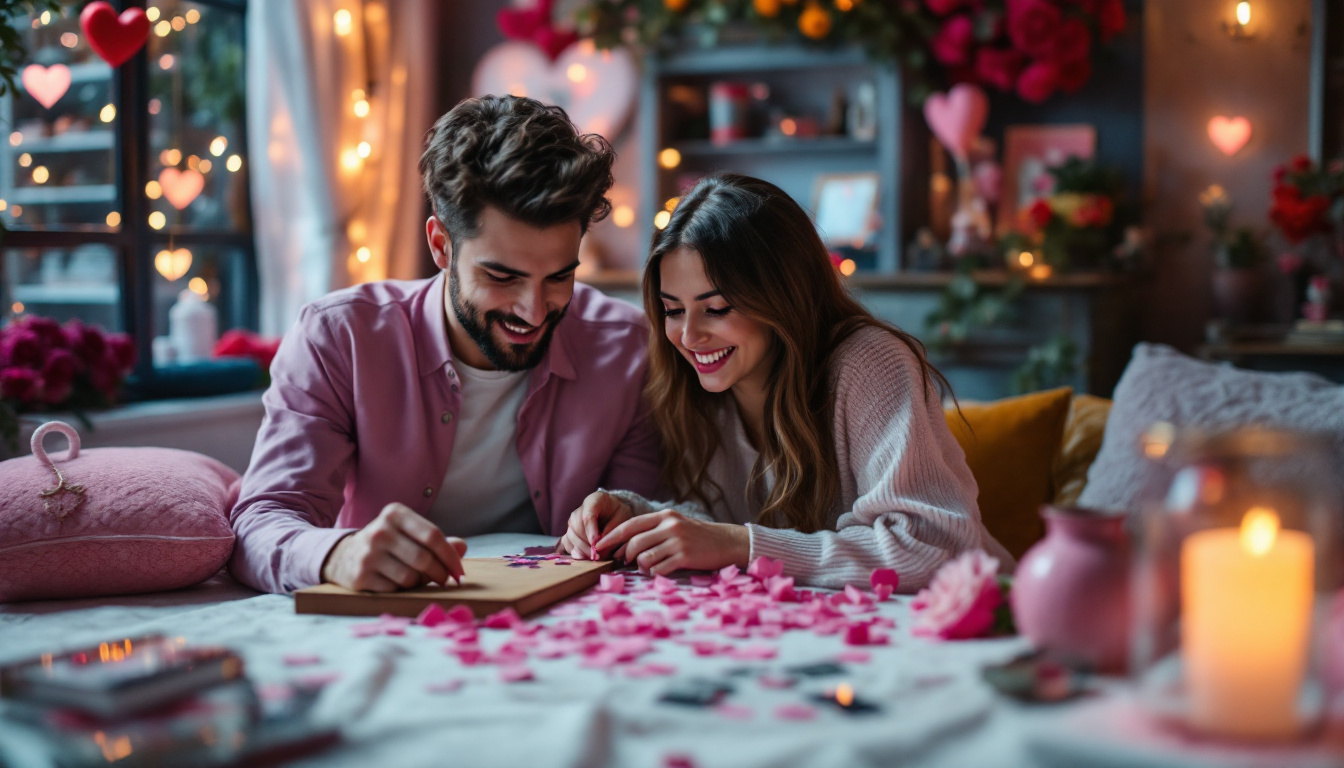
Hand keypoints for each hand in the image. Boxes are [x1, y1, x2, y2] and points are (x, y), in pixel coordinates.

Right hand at [321, 503, 467, 591]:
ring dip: (421, 583)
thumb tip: (462, 548)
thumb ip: (436, 540)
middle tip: (445, 580)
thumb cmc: (388, 544)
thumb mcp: (409, 533)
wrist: (344, 556)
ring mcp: (368, 554)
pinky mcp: (360, 576)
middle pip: (424, 559)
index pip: (432, 535)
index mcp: (395, 514)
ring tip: (419, 579)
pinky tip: (398, 583)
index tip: (459, 571)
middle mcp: (379, 531)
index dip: (450, 556)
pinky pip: (395, 590)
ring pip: (410, 577)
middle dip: (440, 574)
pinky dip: (403, 590)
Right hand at [557, 491, 634, 559]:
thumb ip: (611, 532)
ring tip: (592, 558)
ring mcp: (572, 521)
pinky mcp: (570, 532)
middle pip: (576, 528)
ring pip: (570, 536)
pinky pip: (567, 542)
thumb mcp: (622, 519)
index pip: (587, 516)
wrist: (612, 511)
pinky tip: (583, 558)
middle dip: (586, 544)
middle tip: (597, 556)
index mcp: (593, 500)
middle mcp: (579, 510)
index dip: (590, 532)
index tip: (595, 545)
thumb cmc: (618, 513)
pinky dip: (574, 551)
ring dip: (580, 549)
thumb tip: (599, 550)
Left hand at [593, 510, 748, 575]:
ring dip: (640, 567)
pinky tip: (657, 573)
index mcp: (665, 516)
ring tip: (645, 568)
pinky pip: (659, 569)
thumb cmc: (698, 536)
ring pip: (644, 557)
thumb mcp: (676, 525)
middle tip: (624, 563)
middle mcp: (670, 526)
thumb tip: (627, 545)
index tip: (600, 547)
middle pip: (634, 542)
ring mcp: (678, 541)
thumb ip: (654, 530)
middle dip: (624, 555)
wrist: (727, 542)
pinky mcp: (685, 556)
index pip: (630, 525)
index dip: (612, 537)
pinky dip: (653, 574)